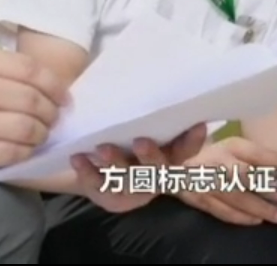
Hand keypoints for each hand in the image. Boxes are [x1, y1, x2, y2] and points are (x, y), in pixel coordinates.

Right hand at [0, 46, 68, 176]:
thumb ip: (1, 70)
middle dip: (51, 113)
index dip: (55, 86)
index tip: (63, 97)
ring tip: (38, 134)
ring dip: (40, 134)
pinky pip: (9, 154)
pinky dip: (24, 152)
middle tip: (52, 119)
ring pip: (25, 129)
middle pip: (33, 101)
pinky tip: (21, 149)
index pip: (31, 70)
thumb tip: (51, 88)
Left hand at [70, 123, 208, 212]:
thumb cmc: (126, 139)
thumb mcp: (138, 125)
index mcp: (170, 156)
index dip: (194, 140)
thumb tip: (151, 78)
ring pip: (129, 181)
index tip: (198, 125)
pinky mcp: (111, 198)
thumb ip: (148, 113)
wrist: (97, 165)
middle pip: (159, 171)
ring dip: (117, 164)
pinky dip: (88, 173)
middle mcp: (156, 176)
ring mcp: (134, 191)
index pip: (187, 149)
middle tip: (140, 142)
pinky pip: (100, 188)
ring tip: (103, 148)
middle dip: (151, 157)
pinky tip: (78, 159)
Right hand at [177, 137, 276, 225]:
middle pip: (241, 175)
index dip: (268, 160)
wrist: (182, 172)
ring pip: (233, 196)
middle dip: (265, 187)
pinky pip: (222, 210)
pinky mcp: (198, 199)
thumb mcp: (238, 151)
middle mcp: (215, 160)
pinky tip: (256, 220)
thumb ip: (260, 158)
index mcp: (229, 146)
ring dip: (257, 207)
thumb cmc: (220, 160)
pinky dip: (240, 217)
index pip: (251, 151)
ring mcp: (205, 181)